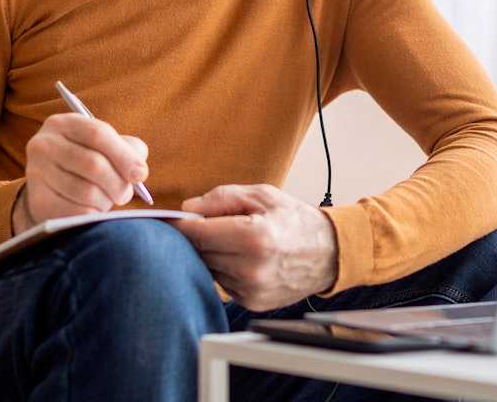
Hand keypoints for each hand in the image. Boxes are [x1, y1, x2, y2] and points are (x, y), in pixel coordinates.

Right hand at [12, 113, 148, 232]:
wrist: (52, 187)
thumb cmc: (88, 162)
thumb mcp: (107, 147)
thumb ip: (129, 150)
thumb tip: (138, 171)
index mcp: (64, 123)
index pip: (98, 134)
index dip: (124, 155)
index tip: (141, 174)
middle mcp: (44, 144)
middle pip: (93, 164)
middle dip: (118, 183)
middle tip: (125, 194)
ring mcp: (36, 172)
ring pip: (86, 192)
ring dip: (106, 201)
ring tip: (106, 199)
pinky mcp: (37, 200)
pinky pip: (76, 212)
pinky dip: (93, 214)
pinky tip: (92, 209)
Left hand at [173, 184, 338, 310]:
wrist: (329, 252)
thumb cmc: (295, 220)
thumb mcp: (262, 195)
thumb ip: (221, 198)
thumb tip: (186, 209)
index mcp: (253, 237)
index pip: (197, 233)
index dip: (178, 224)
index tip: (167, 219)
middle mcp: (250, 268)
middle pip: (198, 252)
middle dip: (195, 238)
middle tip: (199, 224)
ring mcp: (251, 289)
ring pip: (207, 269)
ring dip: (209, 254)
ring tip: (228, 240)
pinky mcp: (251, 302)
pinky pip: (221, 282)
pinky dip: (223, 269)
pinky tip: (239, 257)